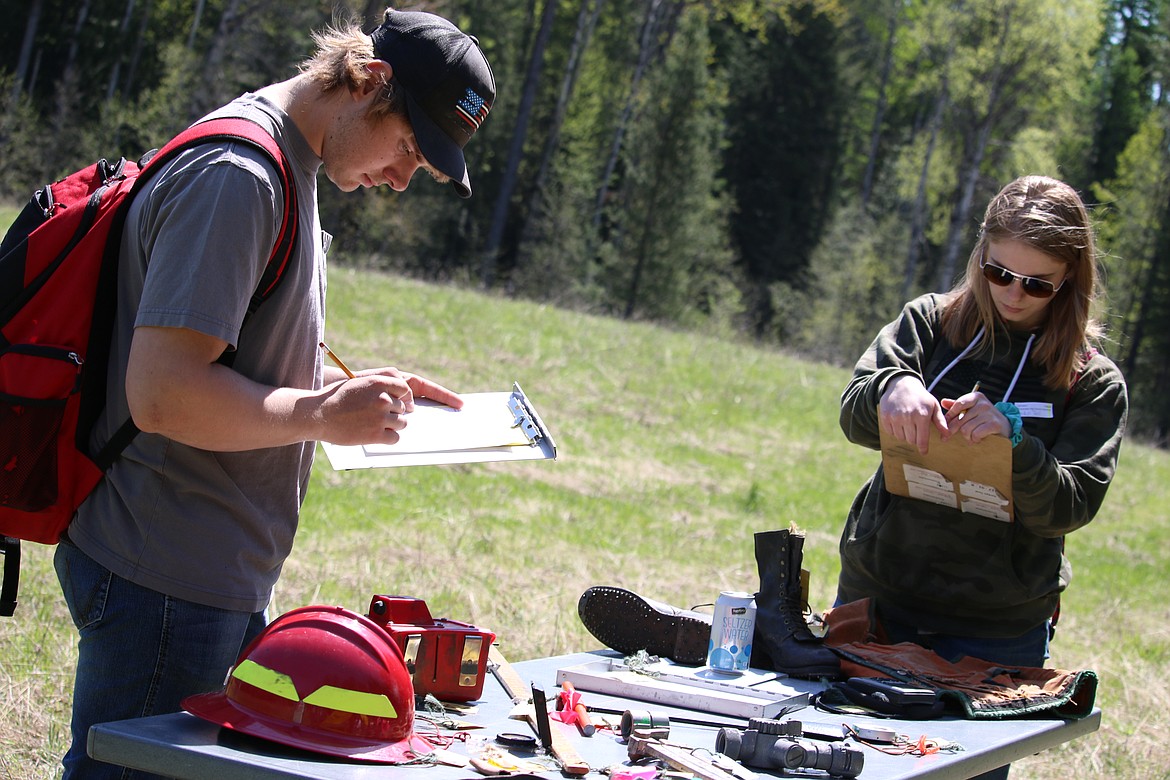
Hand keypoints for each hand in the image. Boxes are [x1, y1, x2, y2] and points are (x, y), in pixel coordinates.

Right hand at [319, 369, 462, 445]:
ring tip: (372, 424)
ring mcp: (380, 417)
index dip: (416, 398)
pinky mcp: (376, 434)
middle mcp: (384, 398)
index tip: (449, 403)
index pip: (412, 388)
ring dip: (393, 427)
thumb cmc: (341, 396)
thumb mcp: (363, 380)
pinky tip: (374, 436)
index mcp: (382, 381)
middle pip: (407, 409)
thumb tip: (411, 396)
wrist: (317, 413)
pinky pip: (396, 439)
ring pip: (403, 425)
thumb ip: (387, 382)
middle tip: (383, 414)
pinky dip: (389, 439)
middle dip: (399, 413)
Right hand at [879, 375, 947, 454]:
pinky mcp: (885, 417)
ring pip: (901, 437)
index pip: (921, 439)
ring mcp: (895, 417)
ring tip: (907, 424)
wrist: (902, 385)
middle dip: (915, 438)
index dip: (923, 448)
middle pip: (911, 440)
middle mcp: (908, 417)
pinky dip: (895, 430)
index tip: (924, 452)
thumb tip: (947, 434)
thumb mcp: (933, 406)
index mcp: (922, 415)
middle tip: (916, 430)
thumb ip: (940, 421)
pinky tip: (899, 422)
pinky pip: (891, 432)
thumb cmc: (920, 397)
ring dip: (905, 434)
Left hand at [941, 390, 1010, 443]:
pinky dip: (974, 439)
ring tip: (969, 438)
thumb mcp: (971, 409)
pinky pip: (976, 434)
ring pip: (966, 429)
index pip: (957, 405)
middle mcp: (983, 403)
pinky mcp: (995, 424)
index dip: (949, 417)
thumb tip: (943, 402)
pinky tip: (976, 439)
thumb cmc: (983, 417)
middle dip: (952, 430)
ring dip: (966, 437)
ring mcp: (990, 413)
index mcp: (975, 397)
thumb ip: (957, 406)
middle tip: (946, 438)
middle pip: (960, 419)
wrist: (1004, 425)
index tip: (943, 425)